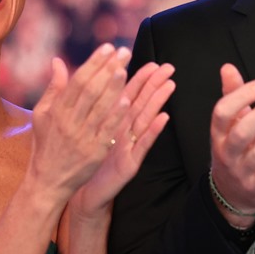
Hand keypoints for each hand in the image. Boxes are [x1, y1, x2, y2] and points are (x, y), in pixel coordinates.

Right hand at [28, 44, 131, 201]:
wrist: (48, 181)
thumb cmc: (46, 144)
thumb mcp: (42, 115)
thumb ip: (53, 87)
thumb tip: (57, 60)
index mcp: (57, 111)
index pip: (77, 81)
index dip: (94, 63)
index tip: (107, 47)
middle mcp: (69, 122)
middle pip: (90, 90)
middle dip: (107, 69)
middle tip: (123, 52)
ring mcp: (82, 138)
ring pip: (99, 108)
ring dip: (113, 87)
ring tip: (125, 68)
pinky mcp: (94, 153)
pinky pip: (106, 131)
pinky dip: (115, 116)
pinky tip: (126, 101)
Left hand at [72, 60, 174, 217]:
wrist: (84, 191)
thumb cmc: (86, 159)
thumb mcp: (87, 130)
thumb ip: (89, 106)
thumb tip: (88, 81)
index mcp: (113, 121)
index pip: (128, 94)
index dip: (139, 78)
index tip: (151, 62)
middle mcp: (124, 131)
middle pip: (141, 103)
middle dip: (154, 84)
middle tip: (168, 67)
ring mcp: (130, 146)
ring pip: (145, 119)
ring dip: (158, 102)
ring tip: (170, 85)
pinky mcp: (131, 163)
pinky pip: (143, 145)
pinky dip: (153, 131)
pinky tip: (164, 118)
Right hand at [208, 64, 254, 225]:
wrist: (232, 193)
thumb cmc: (234, 150)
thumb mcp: (229, 125)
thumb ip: (231, 96)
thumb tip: (228, 67)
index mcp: (218, 134)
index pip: (222, 113)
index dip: (240, 97)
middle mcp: (227, 153)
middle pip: (241, 133)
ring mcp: (241, 172)